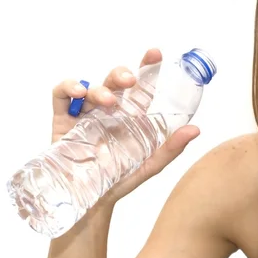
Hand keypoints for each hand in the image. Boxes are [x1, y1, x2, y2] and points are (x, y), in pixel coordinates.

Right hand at [50, 48, 200, 203]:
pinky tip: (79, 93)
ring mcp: (84, 115)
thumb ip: (171, 148)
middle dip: (121, 74)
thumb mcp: (149, 166)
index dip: (146, 67)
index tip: (155, 55)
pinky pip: (61, 96)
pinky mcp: (62, 121)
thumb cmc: (119, 182)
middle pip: (114, 81)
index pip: (139, 86)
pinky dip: (68, 87)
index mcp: (129, 117)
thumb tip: (196, 129)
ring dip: (99, 88)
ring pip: (90, 87)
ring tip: (108, 101)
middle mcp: (107, 112)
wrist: (90, 203)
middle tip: (131, 81)